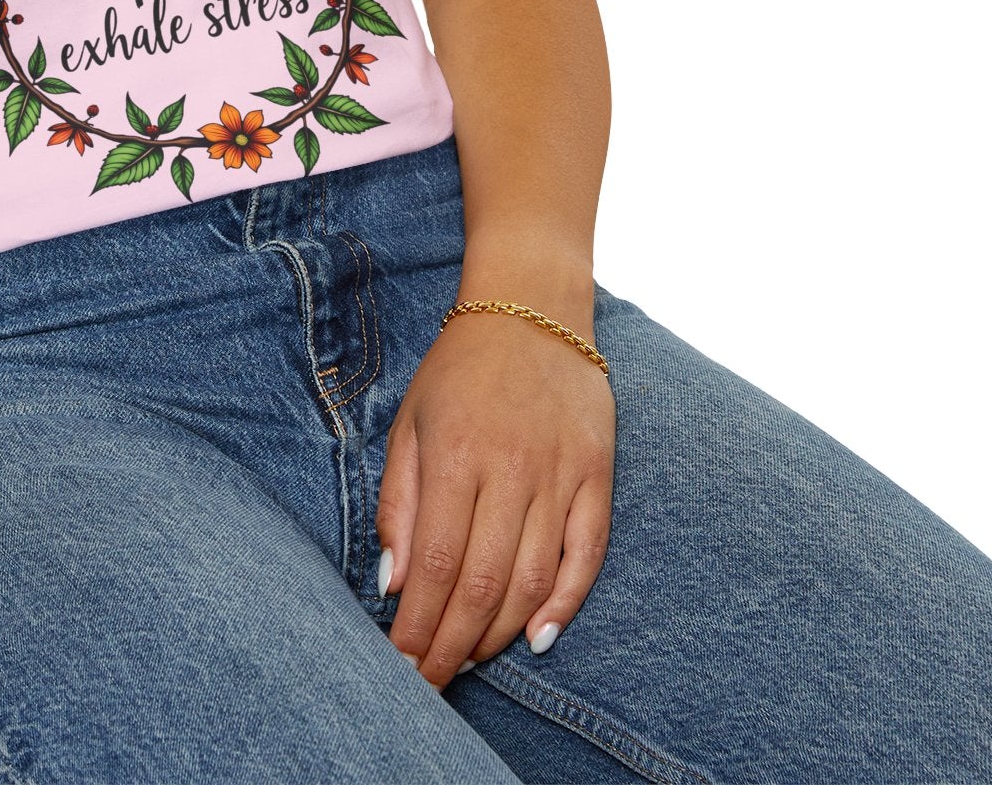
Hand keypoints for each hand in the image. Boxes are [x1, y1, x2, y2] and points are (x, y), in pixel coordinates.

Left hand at [376, 302, 615, 687]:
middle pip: (483, 583)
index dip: (419, 624)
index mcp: (456, 455)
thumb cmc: (459, 370)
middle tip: (432, 682)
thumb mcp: (410, 422)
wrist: (531, 308)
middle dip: (453, 644)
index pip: (436, 564)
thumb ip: (399, 503)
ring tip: (470, 660)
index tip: (402, 664)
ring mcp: (560, 474)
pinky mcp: (598, 475)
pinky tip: (538, 637)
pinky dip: (565, 603)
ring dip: (499, 632)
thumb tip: (393, 582)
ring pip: (533, 579)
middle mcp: (511, 469)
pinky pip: (587, 554)